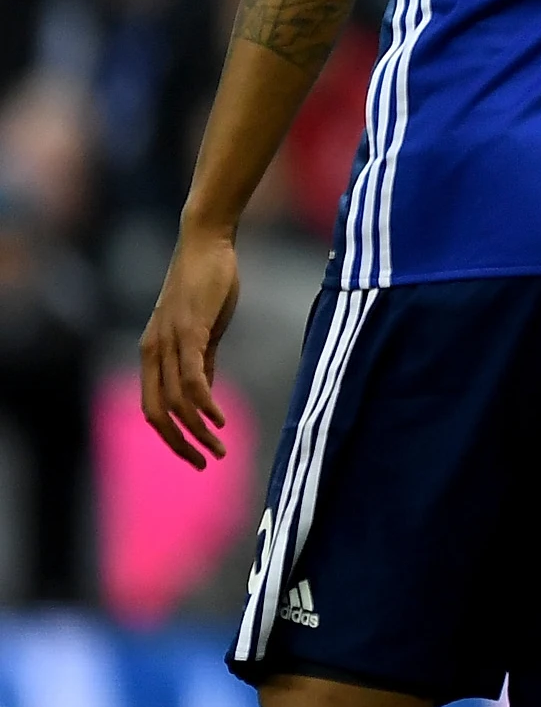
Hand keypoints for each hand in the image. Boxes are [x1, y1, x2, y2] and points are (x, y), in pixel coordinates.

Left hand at [140, 228, 240, 469]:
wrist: (207, 243)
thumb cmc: (207, 282)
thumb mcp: (202, 329)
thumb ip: (201, 359)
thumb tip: (205, 392)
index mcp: (153, 353)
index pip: (153, 408)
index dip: (172, 437)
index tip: (197, 454)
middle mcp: (153, 351)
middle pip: (158, 413)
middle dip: (180, 444)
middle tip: (205, 463)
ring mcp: (170, 342)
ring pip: (176, 401)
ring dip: (198, 430)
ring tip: (220, 447)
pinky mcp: (190, 331)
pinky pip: (193, 377)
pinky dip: (204, 403)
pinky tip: (219, 418)